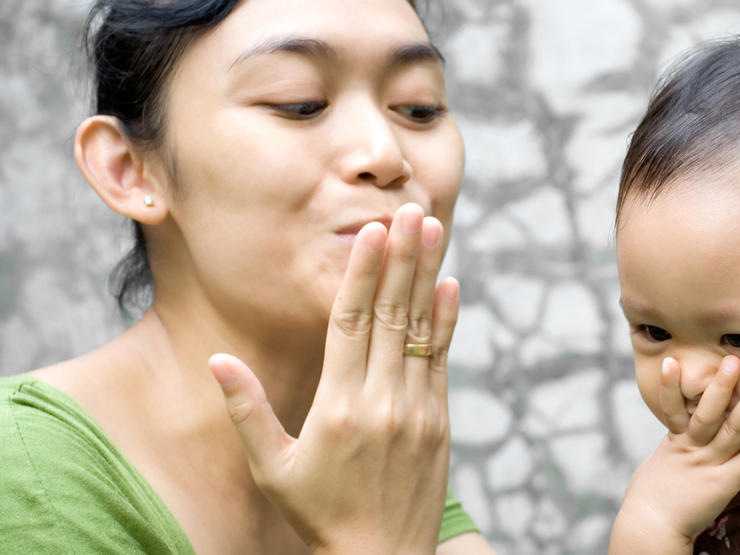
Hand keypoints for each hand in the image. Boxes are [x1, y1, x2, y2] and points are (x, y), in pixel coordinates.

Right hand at [208, 203, 457, 552]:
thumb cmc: (319, 513)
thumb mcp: (273, 467)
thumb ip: (247, 410)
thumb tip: (216, 359)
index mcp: (339, 408)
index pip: (351, 324)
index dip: (363, 273)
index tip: (373, 231)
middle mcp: (382, 401)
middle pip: (392, 315)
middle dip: (402, 258)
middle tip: (412, 209)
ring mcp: (416, 409)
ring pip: (421, 330)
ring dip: (427, 275)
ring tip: (434, 229)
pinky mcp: (438, 420)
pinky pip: (442, 359)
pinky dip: (445, 321)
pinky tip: (449, 285)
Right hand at [610, 355, 739, 554]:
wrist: (650, 527)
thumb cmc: (649, 502)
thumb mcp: (655, 468)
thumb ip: (670, 449)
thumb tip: (676, 436)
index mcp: (673, 442)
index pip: (673, 407)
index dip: (672, 384)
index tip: (674, 360)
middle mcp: (692, 448)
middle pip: (707, 412)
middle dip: (720, 385)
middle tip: (733, 359)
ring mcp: (709, 464)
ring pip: (731, 430)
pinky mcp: (724, 483)